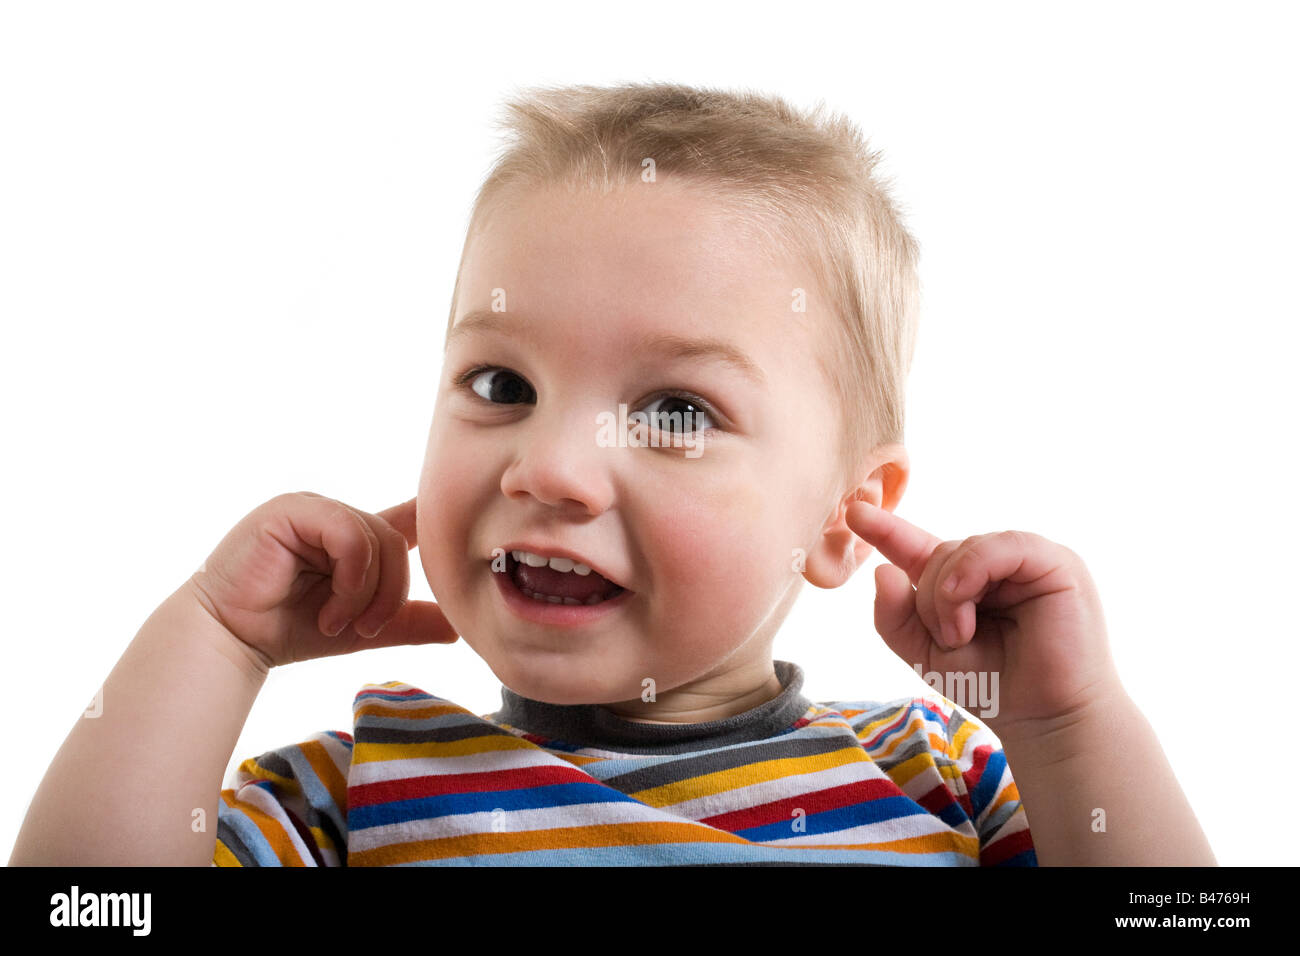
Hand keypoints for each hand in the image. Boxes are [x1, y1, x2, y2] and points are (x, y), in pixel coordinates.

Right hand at [184, 492, 457, 669]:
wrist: (232, 640)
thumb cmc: (288, 630)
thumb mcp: (361, 628)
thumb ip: (406, 622)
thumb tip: (457, 630)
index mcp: (353, 538)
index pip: (403, 518)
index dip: (429, 514)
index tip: (461, 511)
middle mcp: (336, 517)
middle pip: (398, 542)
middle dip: (390, 594)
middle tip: (365, 629)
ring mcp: (314, 509)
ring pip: (377, 540)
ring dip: (366, 594)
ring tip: (337, 623)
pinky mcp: (293, 510)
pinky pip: (350, 535)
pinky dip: (350, 579)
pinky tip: (329, 609)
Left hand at [846, 501, 1123, 739]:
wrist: (1044, 717)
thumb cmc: (991, 684)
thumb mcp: (925, 653)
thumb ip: (894, 616)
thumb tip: (882, 571)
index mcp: (963, 582)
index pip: (919, 548)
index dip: (887, 530)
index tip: (854, 513)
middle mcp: (994, 566)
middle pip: (938, 553)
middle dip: (928, 598)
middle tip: (949, 640)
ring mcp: (1025, 561)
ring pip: (961, 549)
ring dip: (946, 595)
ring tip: (960, 636)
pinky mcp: (1055, 563)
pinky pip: (1000, 546)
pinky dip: (971, 573)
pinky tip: (967, 609)